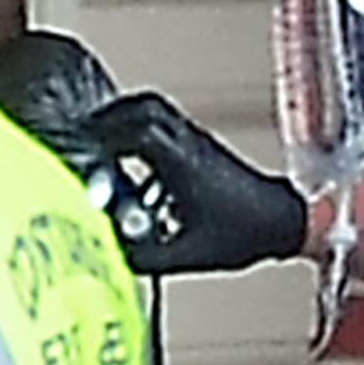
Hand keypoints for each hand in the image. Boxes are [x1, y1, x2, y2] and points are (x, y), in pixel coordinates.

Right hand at [75, 91, 310, 276]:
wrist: (283, 223)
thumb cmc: (245, 234)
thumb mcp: (185, 254)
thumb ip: (143, 256)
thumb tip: (108, 257)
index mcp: (183, 164)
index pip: (135, 132)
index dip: (102, 137)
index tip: (80, 147)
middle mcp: (190, 145)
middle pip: (143, 107)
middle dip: (108, 118)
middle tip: (85, 134)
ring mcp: (198, 142)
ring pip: (156, 110)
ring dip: (126, 119)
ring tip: (104, 140)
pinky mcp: (203, 147)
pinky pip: (167, 124)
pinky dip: (142, 130)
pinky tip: (134, 157)